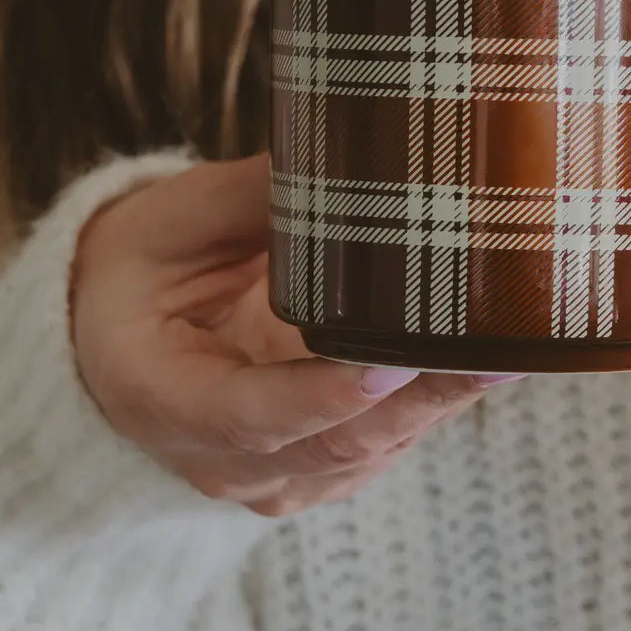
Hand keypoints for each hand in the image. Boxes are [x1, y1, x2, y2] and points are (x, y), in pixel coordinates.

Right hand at [71, 156, 521, 515]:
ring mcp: (273, 475)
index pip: (246, 416)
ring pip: (371, 453)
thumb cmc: (143, 269)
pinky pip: (383, 447)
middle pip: (333, 445)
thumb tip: (343, 155)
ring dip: (440, 406)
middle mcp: (218, 459)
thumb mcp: (169, 220)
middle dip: (420, 401)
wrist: (122, 332)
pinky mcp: (317, 467)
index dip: (320, 397)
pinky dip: (433, 409)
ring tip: (508, 351)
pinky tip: (481, 365)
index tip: (391, 365)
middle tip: (494, 354)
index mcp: (160, 397)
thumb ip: (248, 197)